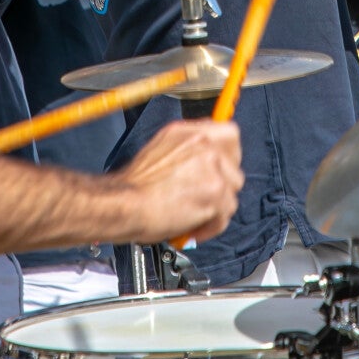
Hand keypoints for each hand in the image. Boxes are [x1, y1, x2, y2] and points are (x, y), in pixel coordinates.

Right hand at [113, 120, 242, 243]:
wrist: (124, 204)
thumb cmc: (134, 185)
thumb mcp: (160, 149)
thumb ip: (187, 149)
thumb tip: (204, 157)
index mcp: (190, 132)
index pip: (229, 134)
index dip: (227, 155)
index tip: (221, 168)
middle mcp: (204, 144)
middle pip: (234, 164)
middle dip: (222, 184)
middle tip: (204, 197)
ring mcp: (213, 167)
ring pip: (232, 190)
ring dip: (217, 207)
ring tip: (194, 215)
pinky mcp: (216, 192)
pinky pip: (225, 214)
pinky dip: (210, 226)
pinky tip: (192, 227)